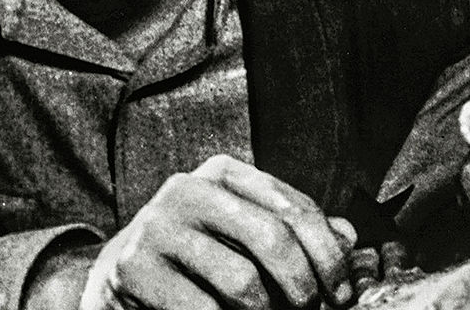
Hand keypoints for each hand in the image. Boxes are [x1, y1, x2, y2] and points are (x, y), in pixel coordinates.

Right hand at [78, 155, 357, 309]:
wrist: (120, 276)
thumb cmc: (196, 256)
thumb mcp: (243, 233)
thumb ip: (294, 232)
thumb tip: (349, 237)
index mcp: (224, 174)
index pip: (295, 208)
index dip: (329, 255)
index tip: (343, 294)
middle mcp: (189, 189)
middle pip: (273, 237)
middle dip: (303, 286)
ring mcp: (157, 226)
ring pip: (241, 281)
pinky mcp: (136, 268)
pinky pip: (202, 309)